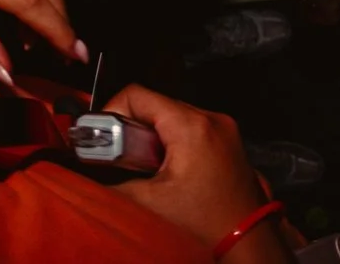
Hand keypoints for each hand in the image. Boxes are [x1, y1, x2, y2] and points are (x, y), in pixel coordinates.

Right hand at [100, 86, 286, 258]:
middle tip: (122, 161)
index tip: (102, 140)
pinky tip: (168, 176)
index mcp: (192, 126)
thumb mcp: (150, 203)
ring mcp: (224, 131)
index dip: (111, 114)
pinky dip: (172, 147)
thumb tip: (92, 178)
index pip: (137, 95)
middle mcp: (212, 120)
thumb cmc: (209, 226)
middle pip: (155, 107)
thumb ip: (113, 185)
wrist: (248, 245)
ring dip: (152, 141)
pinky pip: (191, 132)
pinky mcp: (228, 145)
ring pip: (172, 119)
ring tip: (148, 172)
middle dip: (132, 132)